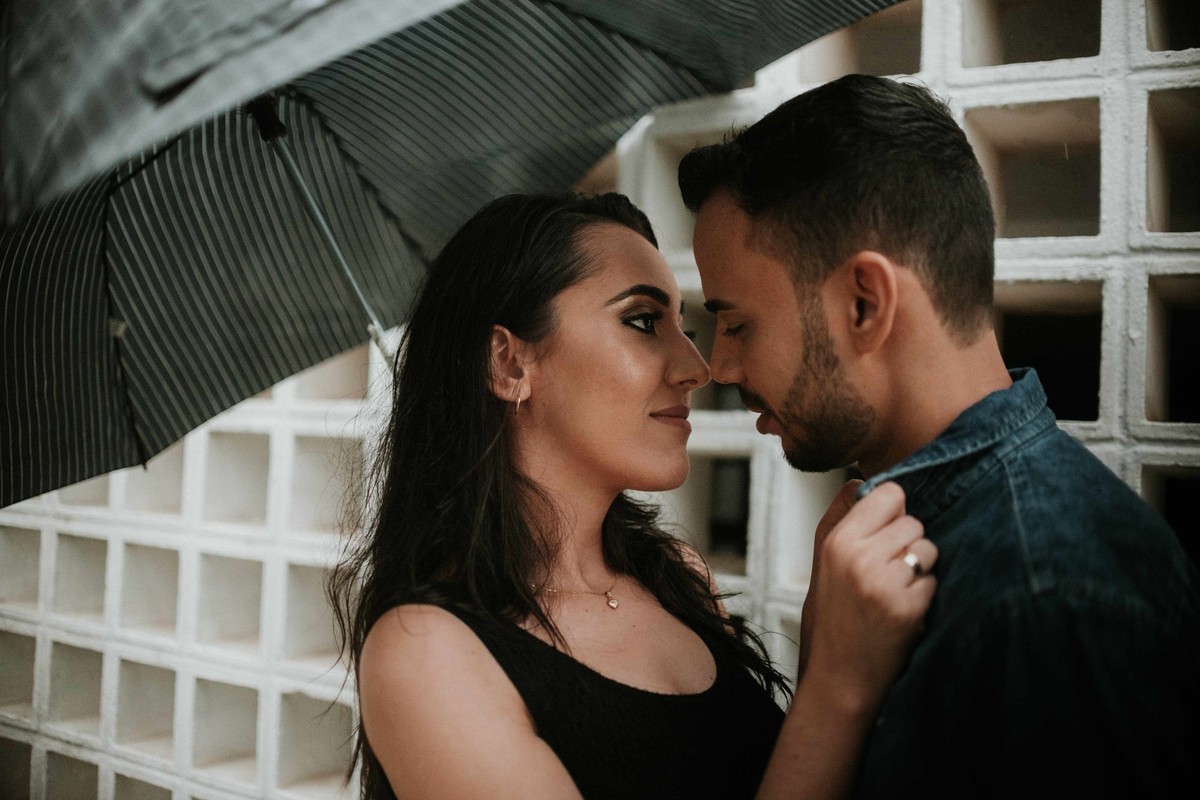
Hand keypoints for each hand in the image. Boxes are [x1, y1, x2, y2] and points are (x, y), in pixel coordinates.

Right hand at [798, 481, 935, 714]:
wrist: (838, 678)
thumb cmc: (831, 619)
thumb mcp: (822, 563)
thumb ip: (841, 519)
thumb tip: (863, 483)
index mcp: (837, 541)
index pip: (888, 493)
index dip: (893, 512)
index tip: (887, 531)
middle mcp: (860, 557)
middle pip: (913, 521)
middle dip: (908, 543)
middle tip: (888, 572)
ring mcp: (885, 582)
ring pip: (928, 548)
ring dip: (921, 568)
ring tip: (896, 590)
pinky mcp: (908, 608)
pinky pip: (934, 580)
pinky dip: (925, 595)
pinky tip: (902, 611)